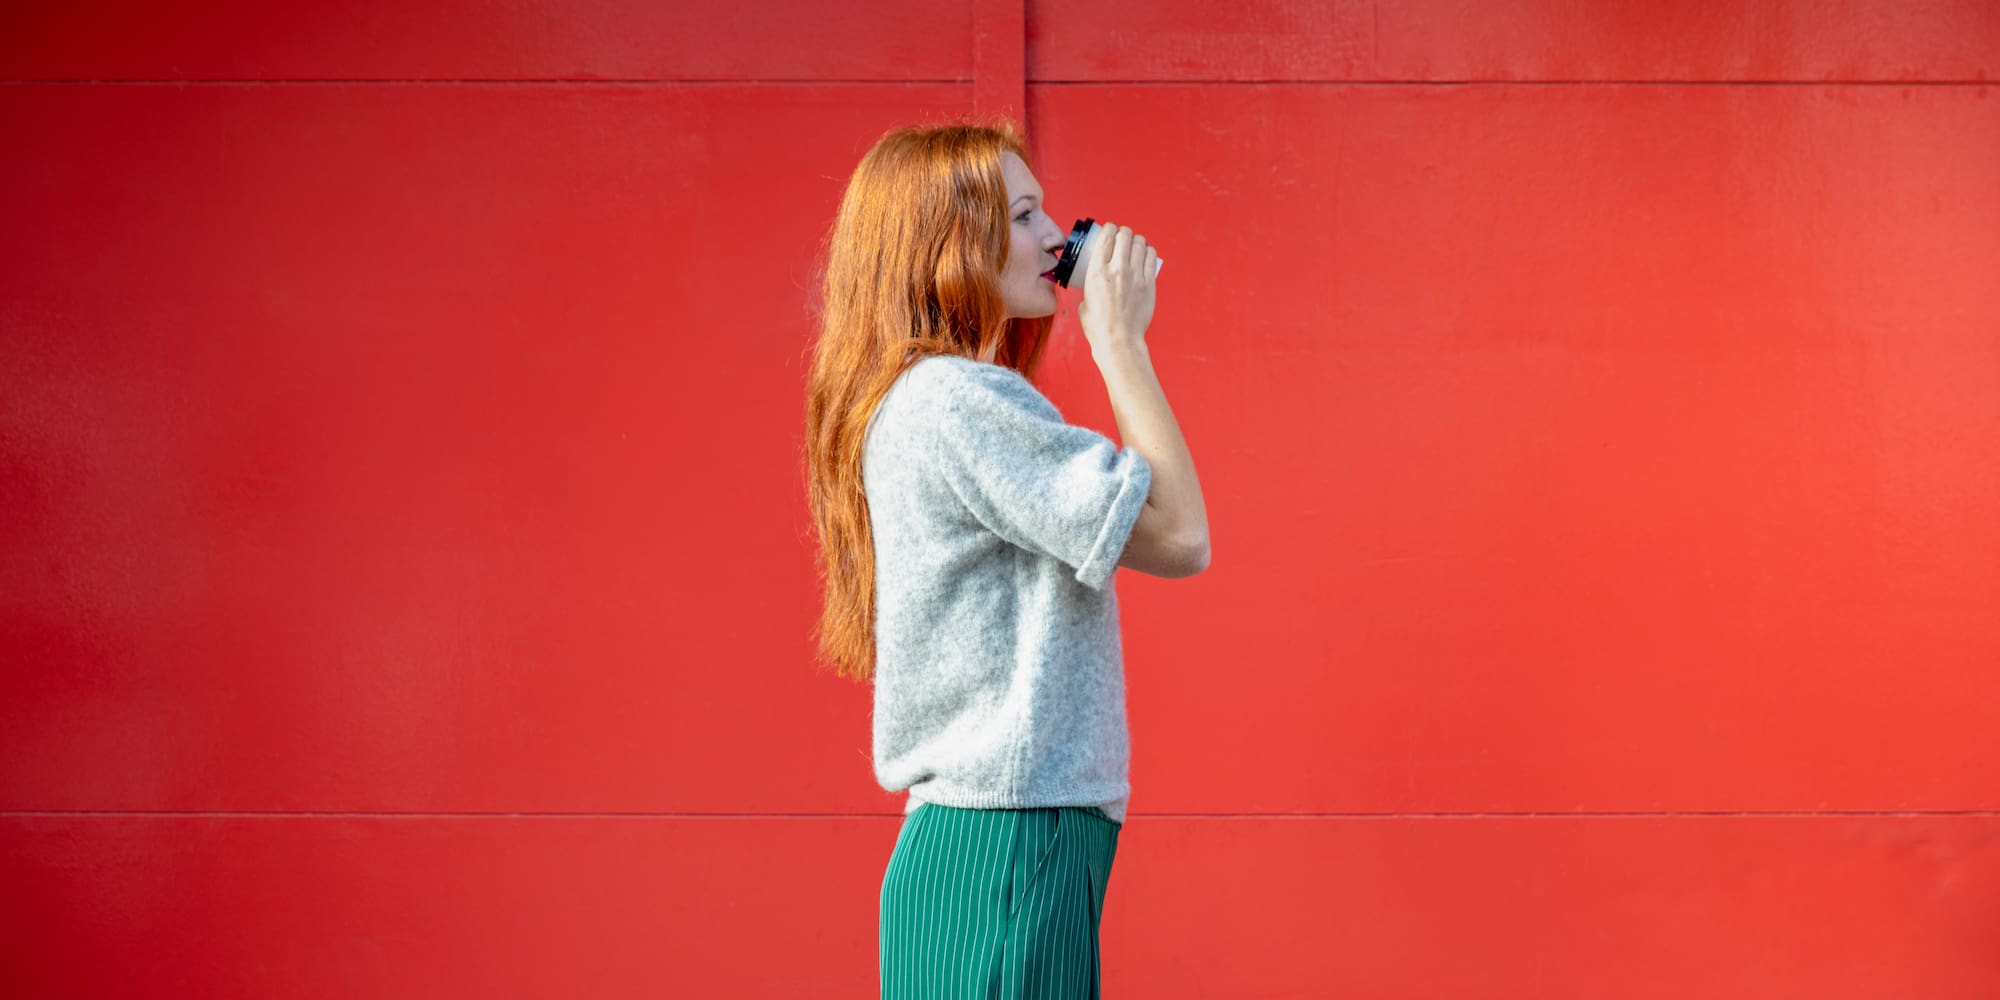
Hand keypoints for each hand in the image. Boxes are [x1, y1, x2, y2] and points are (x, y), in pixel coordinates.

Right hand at [1075, 222, 1158, 356]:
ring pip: (1140, 243)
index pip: (1106, 236)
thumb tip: (1094, 283)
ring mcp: (1135, 276)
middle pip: (1125, 235)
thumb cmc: (1099, 327)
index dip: (1108, 228)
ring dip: (1136, 241)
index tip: (1109, 230)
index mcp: (1097, 272)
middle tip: (1122, 237)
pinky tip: (1144, 255)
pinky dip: (1148, 252)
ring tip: (1134, 245)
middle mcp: (1117, 269)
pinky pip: (1151, 257)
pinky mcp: (1149, 284)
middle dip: (1123, 232)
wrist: (1118, 341)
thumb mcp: (1084, 301)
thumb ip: (1090, 286)